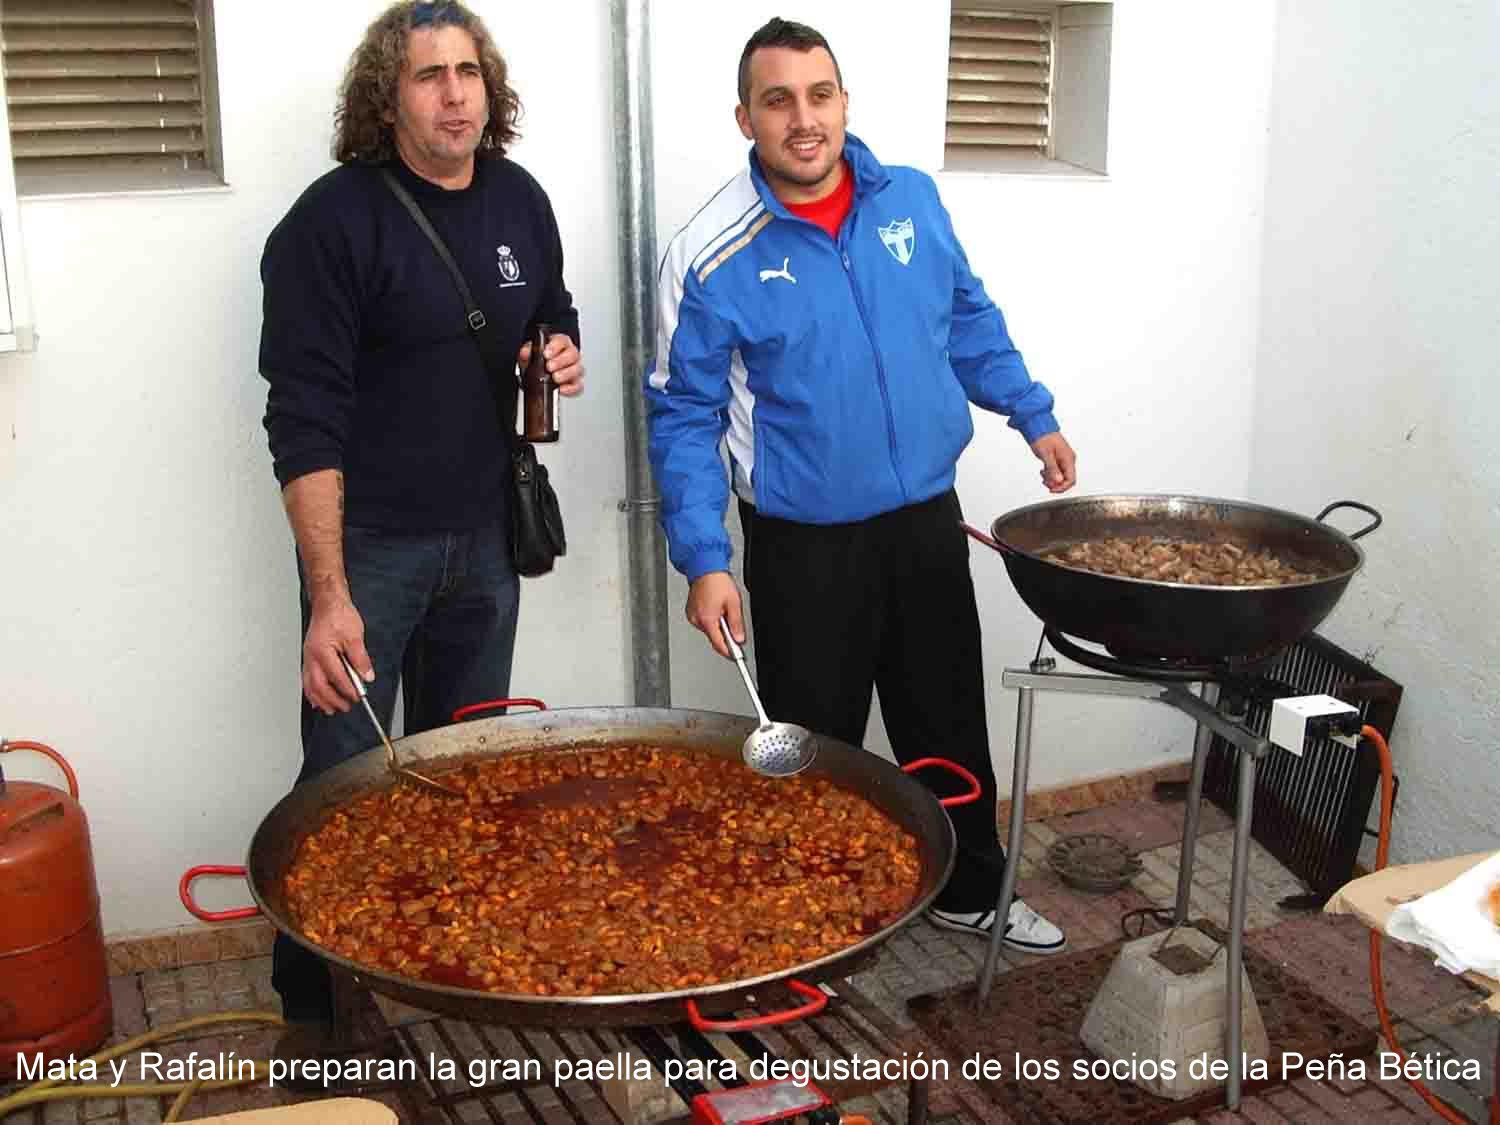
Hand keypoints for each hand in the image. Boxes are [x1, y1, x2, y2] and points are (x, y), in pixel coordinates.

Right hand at [301, 596, 372, 714]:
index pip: (336, 677)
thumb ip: (361, 659)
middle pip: (319, 686)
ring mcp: (308, 658)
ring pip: (310, 686)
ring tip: (332, 709)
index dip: (348, 689)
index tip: (358, 696)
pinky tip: (318, 700)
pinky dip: (312, 693)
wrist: (328, 604)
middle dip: (333, 699)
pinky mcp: (309, 658)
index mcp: (322, 651)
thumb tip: (367, 676)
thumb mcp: (355, 636)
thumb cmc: (338, 616)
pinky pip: (307, 680)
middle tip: (346, 706)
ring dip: (321, 700)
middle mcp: (311, 657)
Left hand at [517, 333, 584, 396]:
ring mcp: (575, 368)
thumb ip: (527, 352)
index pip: (562, 341)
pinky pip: (578, 385)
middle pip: (572, 354)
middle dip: (560, 361)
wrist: (539, 374)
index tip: (546, 354)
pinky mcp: (576, 382)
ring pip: (577, 369)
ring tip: (555, 378)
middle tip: (549, 367)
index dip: (555, 347)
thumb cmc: (539, 361)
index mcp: (560, 343)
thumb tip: (525, 353)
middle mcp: (570, 354)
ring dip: (566, 374)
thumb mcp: (530, 354)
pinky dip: (571, 388)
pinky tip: (561, 389)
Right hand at [686, 571, 744, 658]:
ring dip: (717, 624)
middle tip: (730, 617)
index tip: (736, 656)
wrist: (704, 568)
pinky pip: (703, 621)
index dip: (729, 651)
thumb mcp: (734, 603)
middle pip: (714, 636)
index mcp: (707, 619)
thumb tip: (739, 638)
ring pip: (709, 629)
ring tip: (721, 607)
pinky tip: (714, 606)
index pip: (718, 644)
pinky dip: (710, 618)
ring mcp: (692, 615)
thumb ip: (736, 624)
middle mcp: (697, 619)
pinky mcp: (690, 612)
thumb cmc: (717, 581)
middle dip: (724, 632)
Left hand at [1030, 431, 1076, 493]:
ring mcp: (1063, 459)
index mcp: (1068, 458)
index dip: (1062, 488)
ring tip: (1042, 474)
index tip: (1052, 489)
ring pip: (1061, 476)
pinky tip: (1043, 471)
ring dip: (1051, 479)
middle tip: (1045, 482)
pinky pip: (1057, 471)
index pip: (1071, 480)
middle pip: (1066, 479)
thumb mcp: (1046, 454)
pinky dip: (1050, 474)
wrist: (1038, 426)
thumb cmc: (1043, 437)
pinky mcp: (1058, 459)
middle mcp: (1068, 459)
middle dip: (1055, 483)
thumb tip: (1058, 481)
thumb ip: (1053, 469)